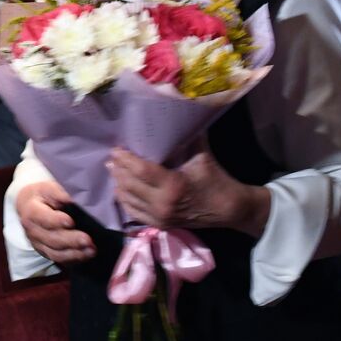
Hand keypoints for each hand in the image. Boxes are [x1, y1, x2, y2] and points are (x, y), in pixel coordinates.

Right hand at [16, 180, 95, 263]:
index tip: (71, 221)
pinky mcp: (46, 252)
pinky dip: (74, 259)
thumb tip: (72, 198)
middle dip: (70, 240)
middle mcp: (32, 231)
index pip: (42, 218)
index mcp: (31, 211)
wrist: (30, 206)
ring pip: (55, 253)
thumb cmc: (43, 196)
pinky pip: (60, 260)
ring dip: (75, 253)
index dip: (56, 221)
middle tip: (88, 240)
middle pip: (51, 239)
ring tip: (92, 250)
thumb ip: (59, 192)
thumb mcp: (49, 188)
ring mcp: (38, 244)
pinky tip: (87, 255)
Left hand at [108, 148, 269, 233]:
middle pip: (129, 185)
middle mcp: (162, 204)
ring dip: (118, 183)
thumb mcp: (202, 155)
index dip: (125, 159)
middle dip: (118, 170)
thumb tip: (173, 115)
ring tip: (114, 169)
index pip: (140, 170)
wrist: (229, 209)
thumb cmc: (216, 178)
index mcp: (173, 185)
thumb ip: (184, 137)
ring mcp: (159, 217)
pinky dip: (124, 199)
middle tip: (112, 157)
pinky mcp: (159, 225)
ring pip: (127, 199)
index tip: (116, 148)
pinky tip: (120, 189)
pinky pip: (133, 212)